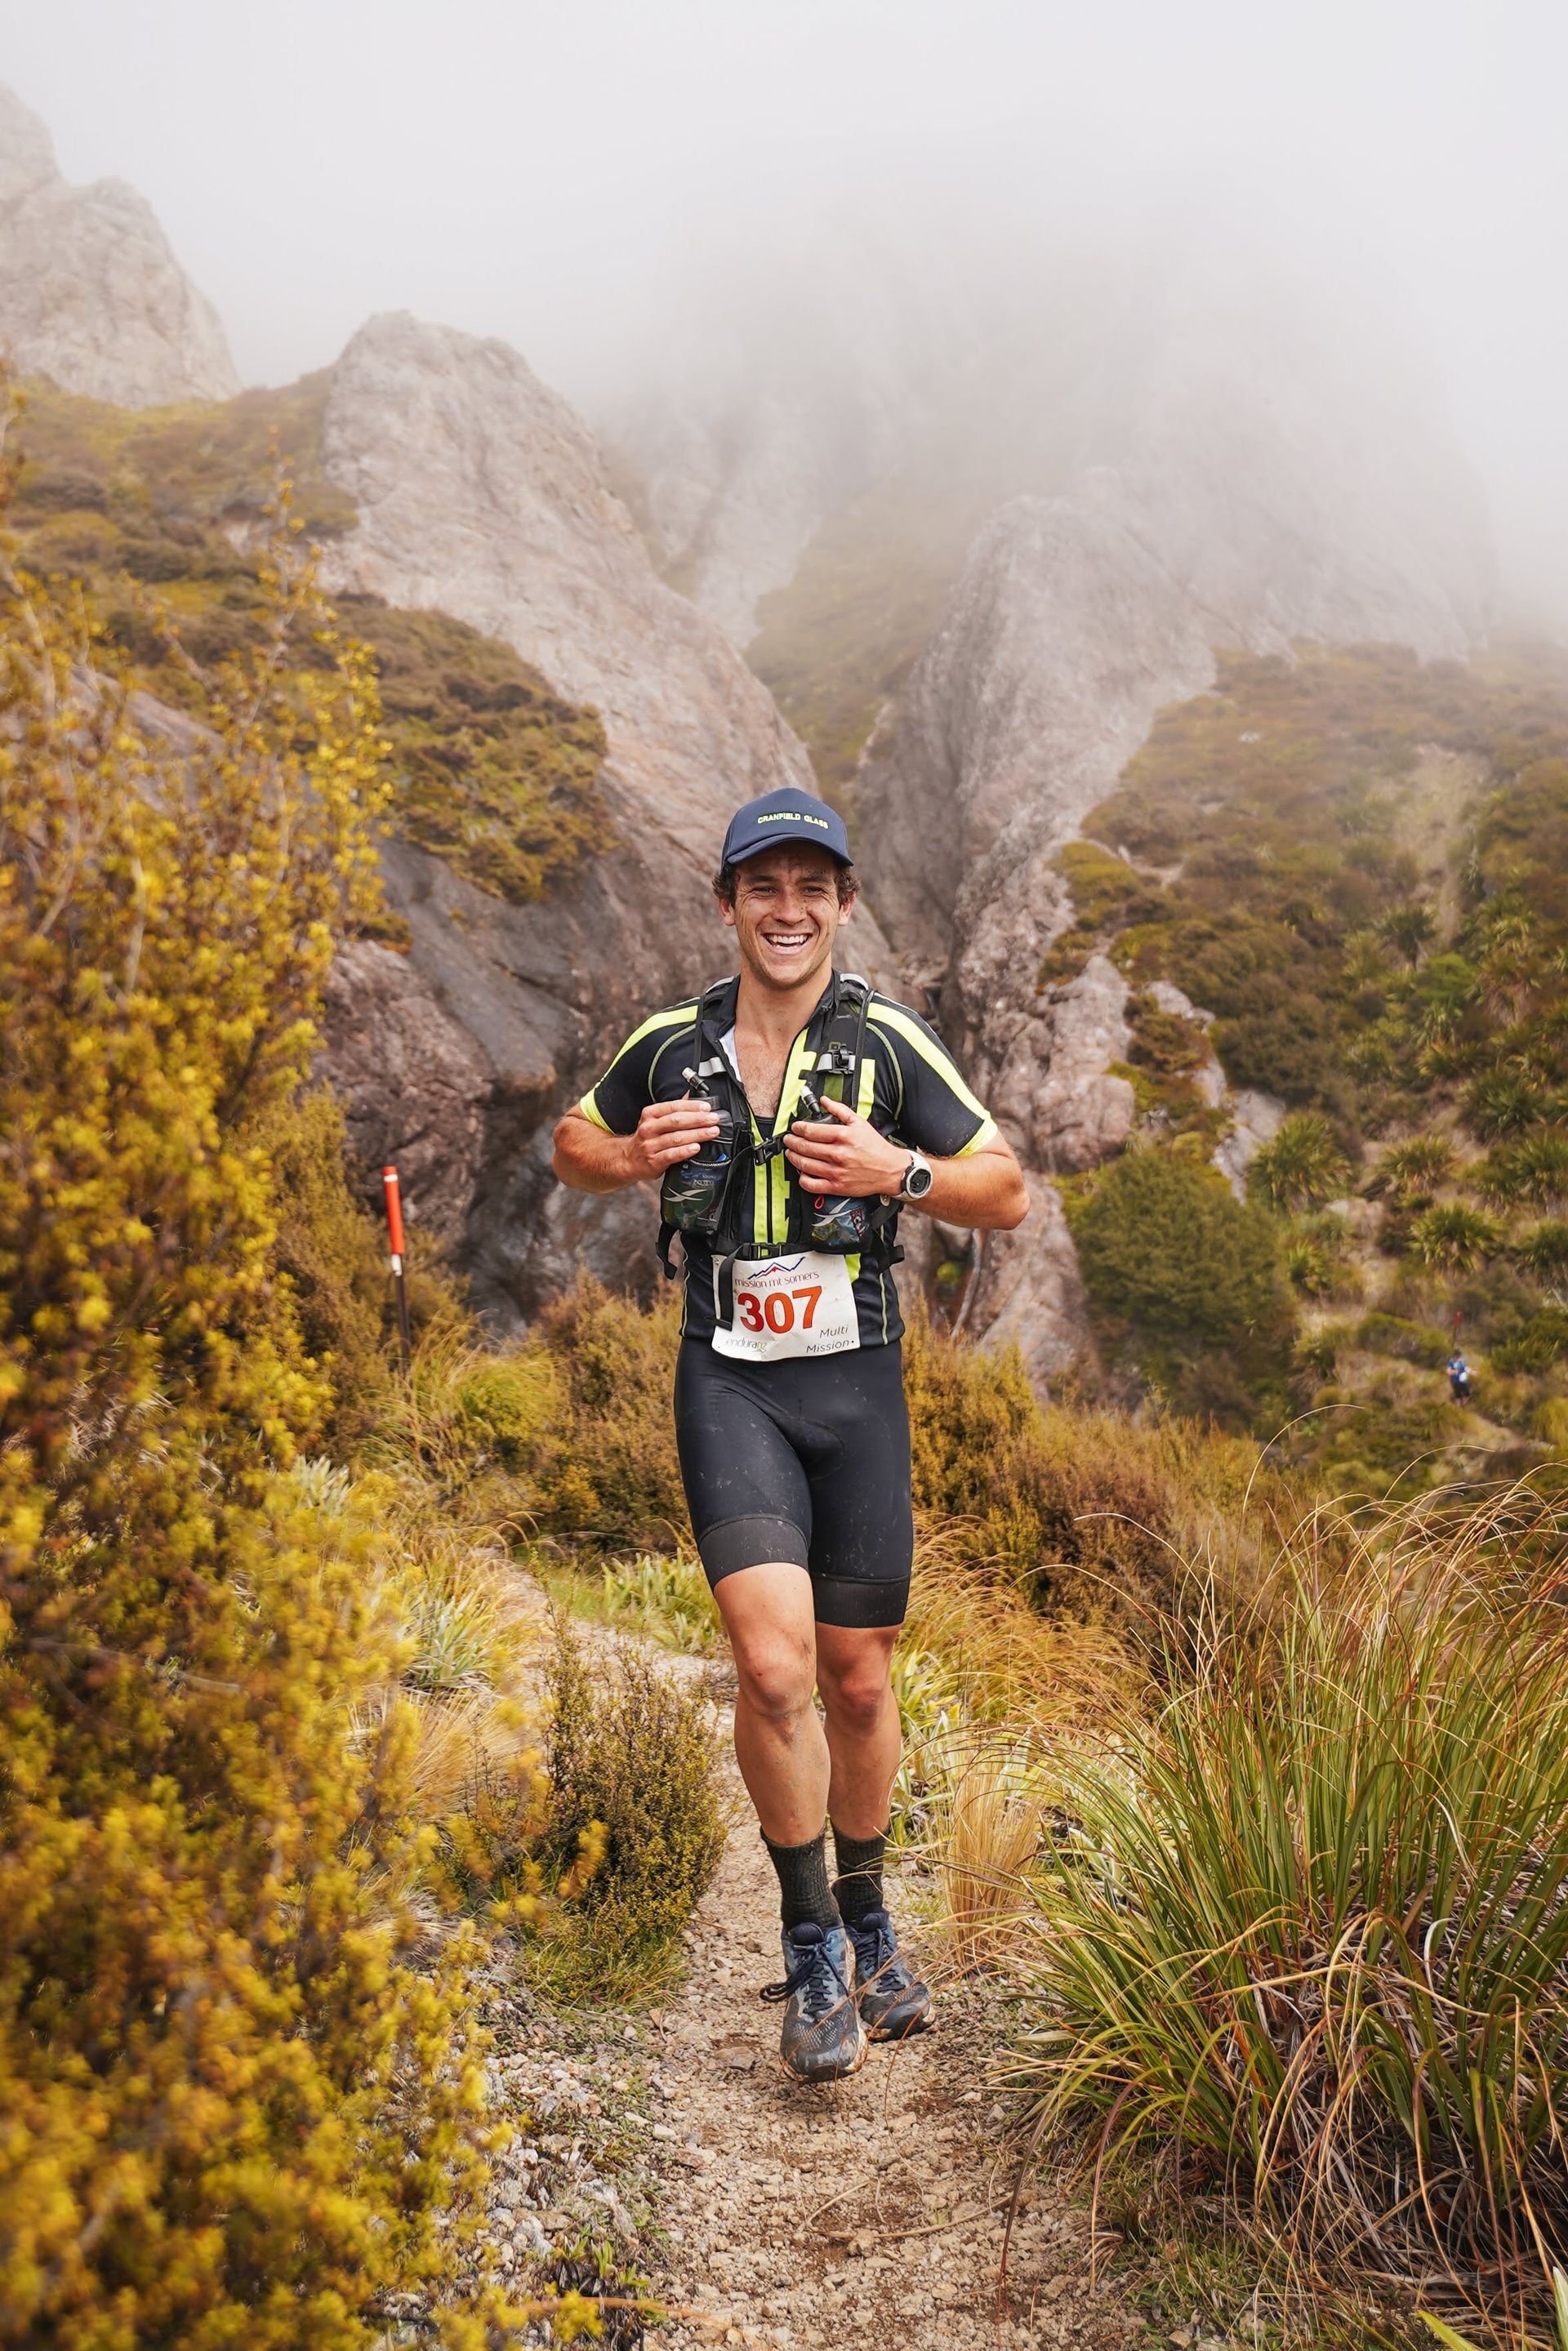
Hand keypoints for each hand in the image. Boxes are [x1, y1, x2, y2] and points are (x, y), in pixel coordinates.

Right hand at [625, 1096, 720, 1181]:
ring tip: (711, 1132)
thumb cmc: (647, 1138)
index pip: (673, 1107)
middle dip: (698, 1119)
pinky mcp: (653, 1161)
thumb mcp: (656, 1119)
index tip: (707, 1108)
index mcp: (650, 1114)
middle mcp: (649, 1128)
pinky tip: (696, 1147)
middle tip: (714, 1120)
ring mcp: (650, 1145)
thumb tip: (691, 1095)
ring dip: (697, 1134)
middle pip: (676, 1121)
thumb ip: (674, 1109)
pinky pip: (671, 1155)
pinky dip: (685, 1151)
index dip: (692, 1107)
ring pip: (676, 1138)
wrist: (629, 1159)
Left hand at [785, 1094, 907, 1197]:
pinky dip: (802, 1178)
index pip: (811, 1131)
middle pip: (804, 1147)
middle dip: (792, 1142)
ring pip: (804, 1164)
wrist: (891, 1170)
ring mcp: (836, 1172)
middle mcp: (838, 1154)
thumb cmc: (876, 1148)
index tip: (795, 1128)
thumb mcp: (860, 1123)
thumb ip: (840, 1110)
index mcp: (843, 1136)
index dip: (798, 1128)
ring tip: (791, 1153)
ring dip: (793, 1158)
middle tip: (788, 1139)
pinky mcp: (837, 1186)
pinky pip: (812, 1184)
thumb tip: (825, 1101)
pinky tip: (802, 1172)